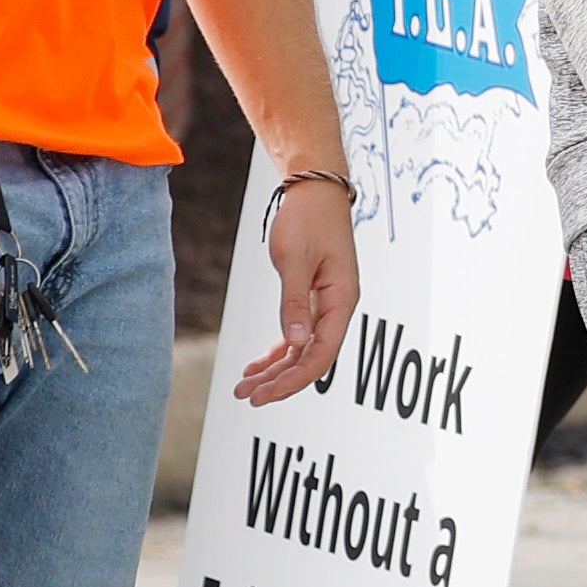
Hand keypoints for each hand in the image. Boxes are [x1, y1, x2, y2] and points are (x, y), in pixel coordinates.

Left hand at [240, 172, 359, 402]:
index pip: (322, 353)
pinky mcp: (313, 297)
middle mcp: (337, 307)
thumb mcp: (295, 260)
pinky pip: (297, 334)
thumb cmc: (307, 220)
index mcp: (342, 300)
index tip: (265, 394)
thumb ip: (295, 302)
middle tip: (247, 396)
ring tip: (244, 387)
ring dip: (275, 370)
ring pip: (302, 350)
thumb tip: (295, 342)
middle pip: (312, 358)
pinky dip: (277, 352)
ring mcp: (326, 304)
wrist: (315, 190)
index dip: (294, 379)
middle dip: (280, 381)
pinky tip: (256, 366)